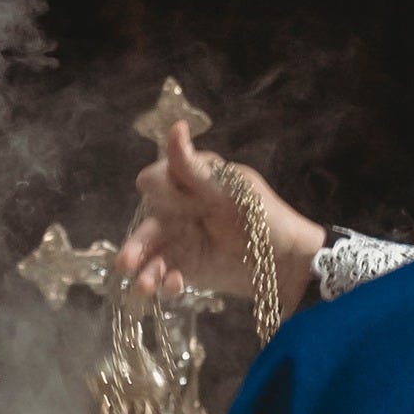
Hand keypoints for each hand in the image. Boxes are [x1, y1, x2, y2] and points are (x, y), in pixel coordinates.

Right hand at [116, 120, 325, 315]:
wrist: (286, 262)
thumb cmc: (264, 218)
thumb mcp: (231, 190)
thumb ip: (195, 168)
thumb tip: (175, 128)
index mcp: (189, 183)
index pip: (158, 181)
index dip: (159, 191)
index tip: (168, 199)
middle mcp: (178, 210)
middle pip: (147, 224)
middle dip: (137, 244)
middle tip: (127, 261)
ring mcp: (180, 241)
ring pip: (151, 254)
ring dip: (144, 269)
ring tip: (144, 285)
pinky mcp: (185, 268)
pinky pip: (165, 275)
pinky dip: (166, 282)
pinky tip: (176, 286)